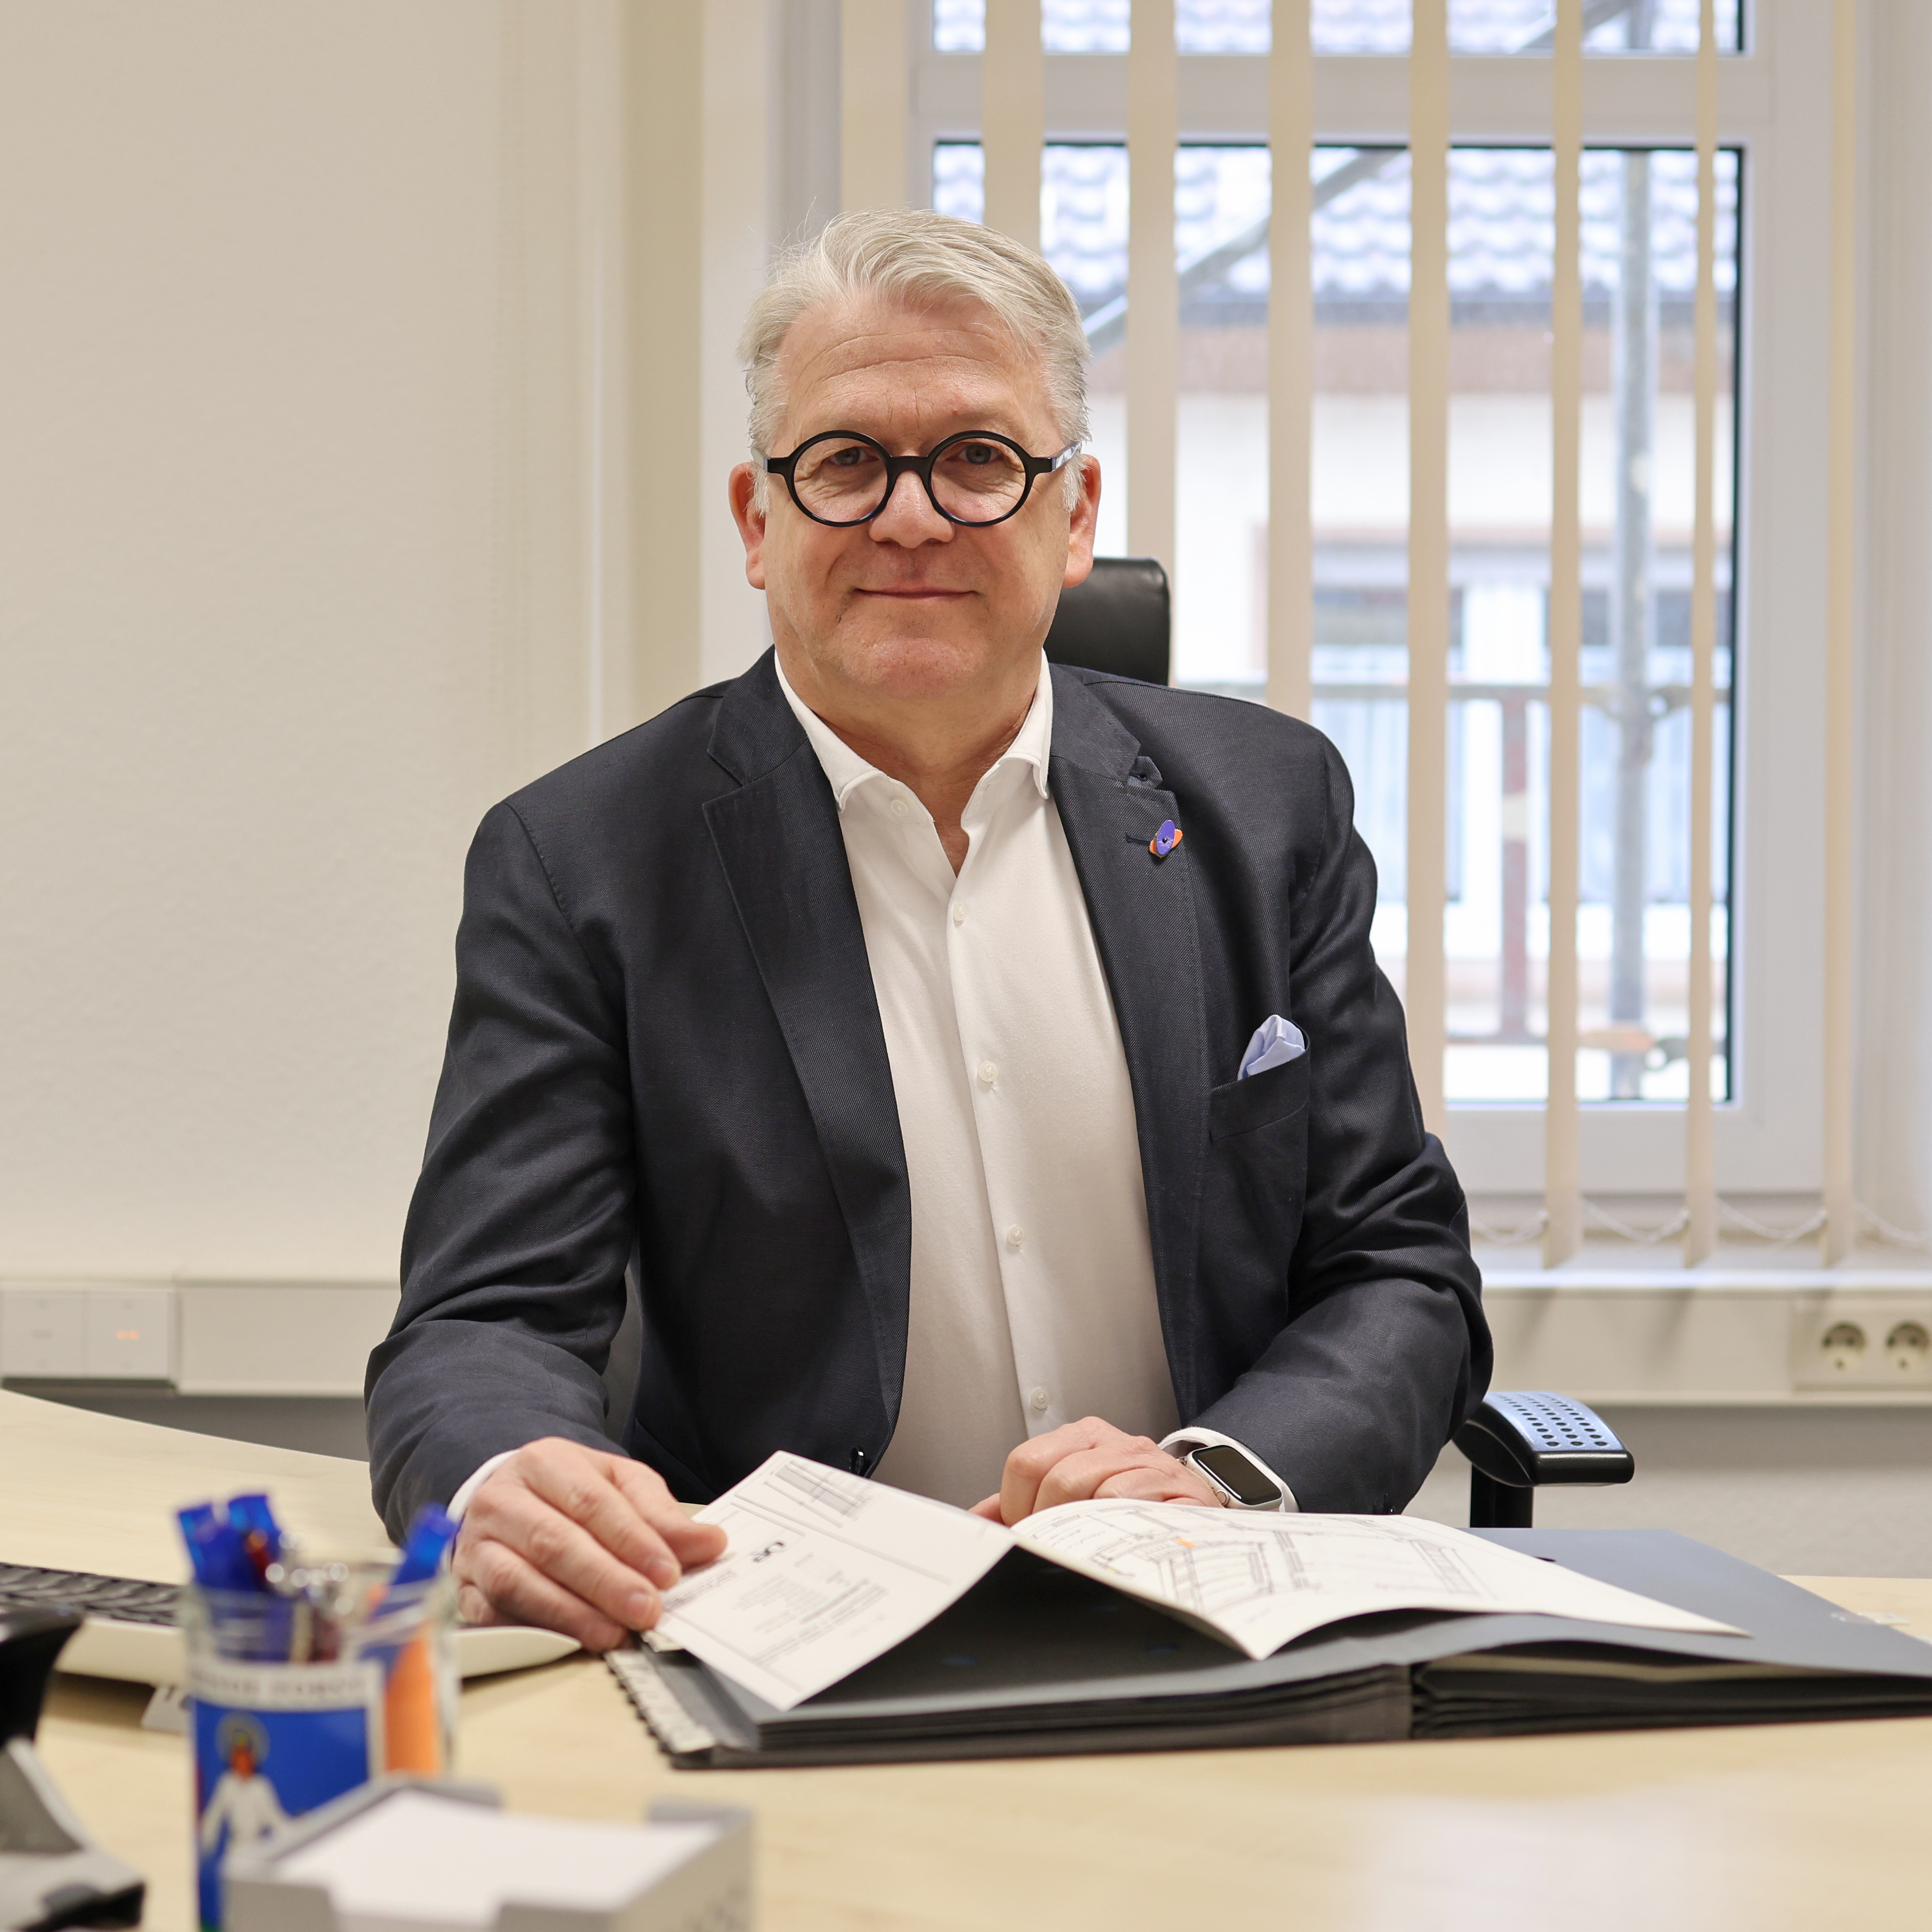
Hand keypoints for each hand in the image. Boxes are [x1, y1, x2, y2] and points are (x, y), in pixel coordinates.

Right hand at [452, 1438, 726, 1650]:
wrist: (505, 1496)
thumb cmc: (569, 1492)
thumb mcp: (618, 1485)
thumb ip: (661, 1515)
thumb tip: (710, 1544)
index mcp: (545, 1463)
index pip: (591, 1502)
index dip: (631, 1540)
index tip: (668, 1573)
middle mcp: (503, 1500)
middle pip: (554, 1542)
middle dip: (605, 1581)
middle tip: (646, 1610)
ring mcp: (477, 1544)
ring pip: (517, 1581)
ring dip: (568, 1612)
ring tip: (611, 1633)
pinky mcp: (464, 1587)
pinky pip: (490, 1612)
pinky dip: (528, 1629)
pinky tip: (565, 1641)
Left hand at [969, 1416, 1227, 1524]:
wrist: (1198, 1511)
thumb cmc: (1131, 1507)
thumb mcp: (1075, 1497)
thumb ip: (1022, 1506)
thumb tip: (975, 1522)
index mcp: (1082, 1438)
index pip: (1025, 1461)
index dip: (1018, 1506)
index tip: (1030, 1532)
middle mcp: (1113, 1442)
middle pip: (1055, 1478)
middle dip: (1048, 1524)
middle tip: (1059, 1549)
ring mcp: (1146, 1461)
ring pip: (1089, 1488)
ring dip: (1080, 1529)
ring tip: (1089, 1548)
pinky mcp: (1176, 1485)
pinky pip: (1128, 1500)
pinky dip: (1115, 1527)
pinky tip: (1121, 1541)